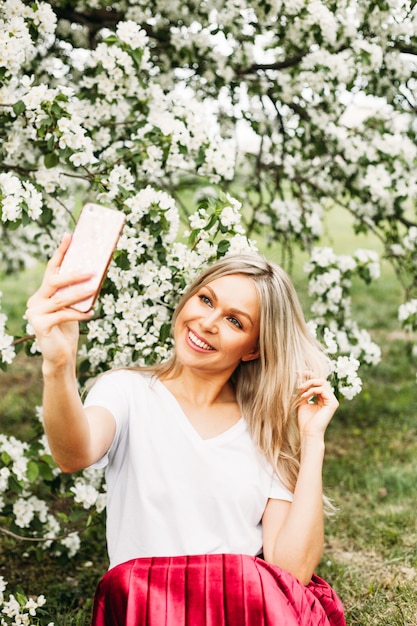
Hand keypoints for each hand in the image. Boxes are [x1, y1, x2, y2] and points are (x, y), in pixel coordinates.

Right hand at [25, 234, 94, 368]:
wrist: (61, 357)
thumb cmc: (69, 330)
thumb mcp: (74, 308)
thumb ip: (77, 293)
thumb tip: (95, 274)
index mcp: (43, 293)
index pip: (52, 268)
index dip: (61, 251)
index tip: (70, 235)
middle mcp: (36, 300)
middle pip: (55, 281)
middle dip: (74, 274)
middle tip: (92, 271)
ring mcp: (35, 313)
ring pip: (61, 299)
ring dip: (80, 294)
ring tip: (95, 289)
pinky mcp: (39, 325)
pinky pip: (63, 315)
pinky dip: (79, 314)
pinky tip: (91, 313)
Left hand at [297, 374, 338, 438]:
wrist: (309, 433)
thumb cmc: (305, 420)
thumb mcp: (303, 402)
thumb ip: (304, 392)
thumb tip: (300, 380)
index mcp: (323, 397)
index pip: (317, 381)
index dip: (308, 375)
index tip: (296, 372)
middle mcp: (329, 397)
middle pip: (320, 379)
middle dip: (308, 377)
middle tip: (297, 380)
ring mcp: (332, 400)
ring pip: (321, 383)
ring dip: (308, 384)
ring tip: (299, 390)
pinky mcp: (333, 403)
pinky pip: (322, 390)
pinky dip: (311, 391)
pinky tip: (303, 396)